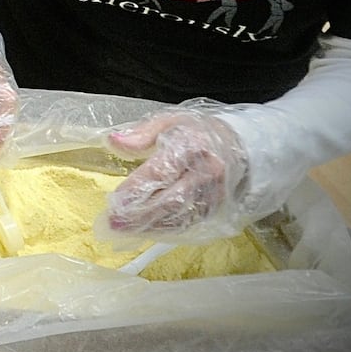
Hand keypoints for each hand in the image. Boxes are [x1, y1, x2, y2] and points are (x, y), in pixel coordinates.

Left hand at [104, 109, 248, 239]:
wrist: (237, 144)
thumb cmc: (197, 132)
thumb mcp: (168, 121)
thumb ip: (140, 133)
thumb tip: (113, 141)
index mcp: (191, 145)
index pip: (160, 172)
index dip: (136, 189)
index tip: (115, 201)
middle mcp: (206, 172)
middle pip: (170, 200)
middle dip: (140, 215)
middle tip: (114, 223)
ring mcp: (215, 192)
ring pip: (180, 216)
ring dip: (151, 226)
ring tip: (125, 230)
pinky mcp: (217, 207)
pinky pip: (190, 223)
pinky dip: (167, 229)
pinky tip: (148, 230)